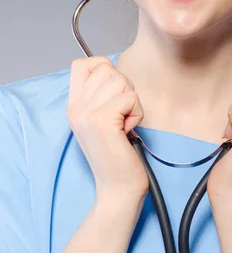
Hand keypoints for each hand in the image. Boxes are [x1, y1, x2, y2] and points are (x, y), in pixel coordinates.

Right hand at [67, 56, 149, 200]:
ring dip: (132, 102)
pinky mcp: (102, 120)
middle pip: (107, 68)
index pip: (82, 64)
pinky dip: (136, 113)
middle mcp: (76, 108)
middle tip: (122, 114)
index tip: (114, 90)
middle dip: (124, 87)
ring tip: (125, 123)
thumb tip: (115, 73)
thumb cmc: (117, 154)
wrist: (117, 188)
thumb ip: (101, 96)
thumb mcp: (102, 121)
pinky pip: (130, 98)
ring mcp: (86, 113)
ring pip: (121, 81)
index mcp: (74, 106)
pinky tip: (128, 130)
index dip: (103, 67)